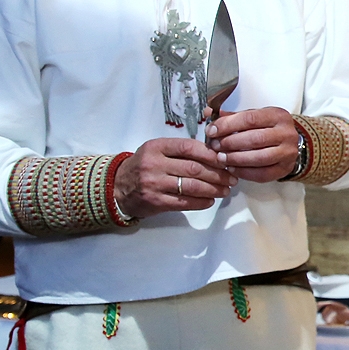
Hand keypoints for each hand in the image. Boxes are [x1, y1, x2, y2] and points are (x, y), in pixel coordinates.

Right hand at [115, 137, 235, 217]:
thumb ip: (180, 150)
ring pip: (192, 186)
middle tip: (231, 178)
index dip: (210, 154)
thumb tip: (214, 154)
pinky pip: (184, 202)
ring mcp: (154, 184)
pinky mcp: (156, 201)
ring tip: (225, 190)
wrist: (117, 187)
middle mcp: (154, 164)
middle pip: (194, 168)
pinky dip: (201, 202)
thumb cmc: (144, 166)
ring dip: (213, 189)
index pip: (189, 147)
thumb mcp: (157, 151)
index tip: (224, 159)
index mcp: (156, 147)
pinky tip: (210, 200)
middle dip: (218, 174)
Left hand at [204, 107, 300, 182]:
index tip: (212, 131)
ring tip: (222, 158)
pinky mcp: (285, 168)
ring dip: (236, 159)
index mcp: (277, 115)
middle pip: (255, 139)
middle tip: (215, 146)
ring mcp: (288, 152)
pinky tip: (232, 169)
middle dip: (230, 143)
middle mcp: (286, 133)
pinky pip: (263, 174)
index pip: (250, 119)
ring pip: (259, 158)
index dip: (228, 125)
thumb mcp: (253, 117)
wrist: (289, 142)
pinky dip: (244, 173)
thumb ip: (232, 117)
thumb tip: (209, 113)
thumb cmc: (268, 128)